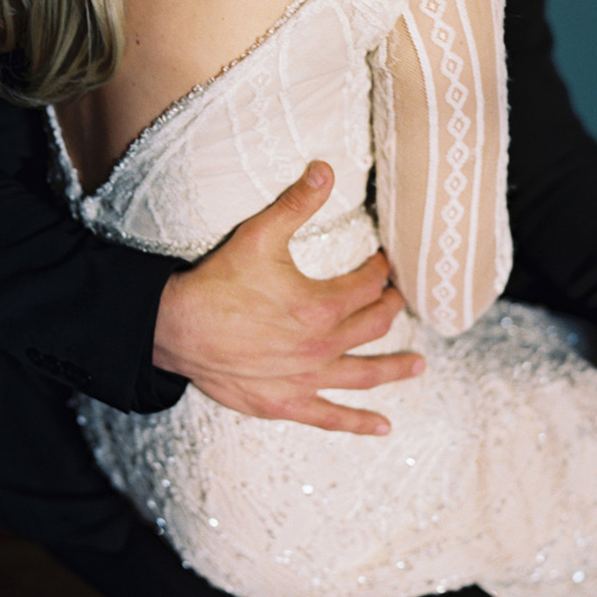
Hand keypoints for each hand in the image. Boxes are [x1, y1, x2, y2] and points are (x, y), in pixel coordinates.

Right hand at [153, 161, 421, 434]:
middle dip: (389, 309)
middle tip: (395, 299)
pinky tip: (382, 427)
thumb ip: (297, 203)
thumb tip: (326, 169)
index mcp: (322, 305)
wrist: (178, 329)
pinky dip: (359, 422)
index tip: (383, 262)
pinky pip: (331, 416)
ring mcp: (307, 379)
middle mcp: (323, 346)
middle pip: (372, 326)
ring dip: (395, 368)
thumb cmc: (219, 281)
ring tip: (418, 364)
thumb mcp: (260, 234)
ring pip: (365, 374)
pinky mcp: (286, 403)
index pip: (366, 285)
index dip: (379, 270)